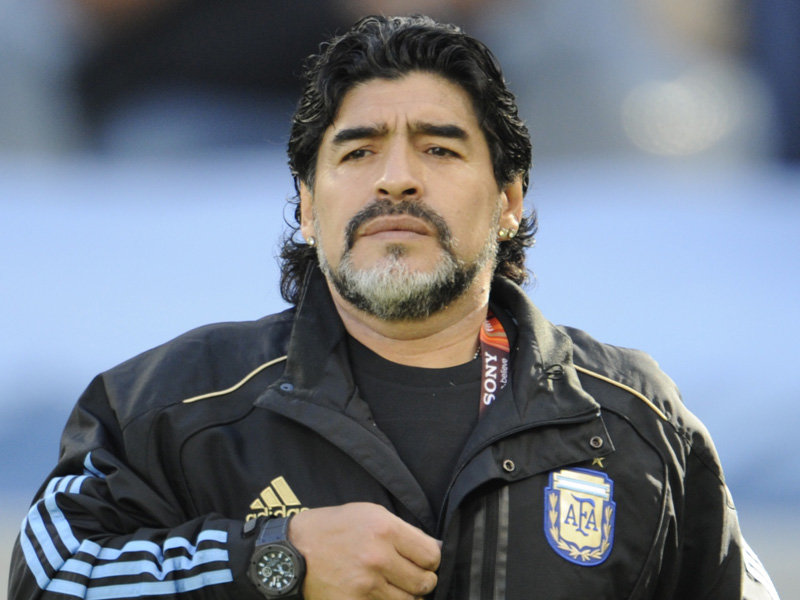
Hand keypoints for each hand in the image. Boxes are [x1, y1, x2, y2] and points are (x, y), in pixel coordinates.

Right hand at [289, 502, 440, 598]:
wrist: (292, 551)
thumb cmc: (333, 528)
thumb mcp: (369, 513)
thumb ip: (404, 531)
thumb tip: (435, 548)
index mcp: (385, 529)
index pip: (432, 555)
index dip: (431, 560)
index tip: (423, 561)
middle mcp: (378, 557)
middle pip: (425, 582)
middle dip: (421, 580)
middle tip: (409, 575)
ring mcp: (366, 585)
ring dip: (404, 596)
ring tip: (391, 585)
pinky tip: (375, 594)